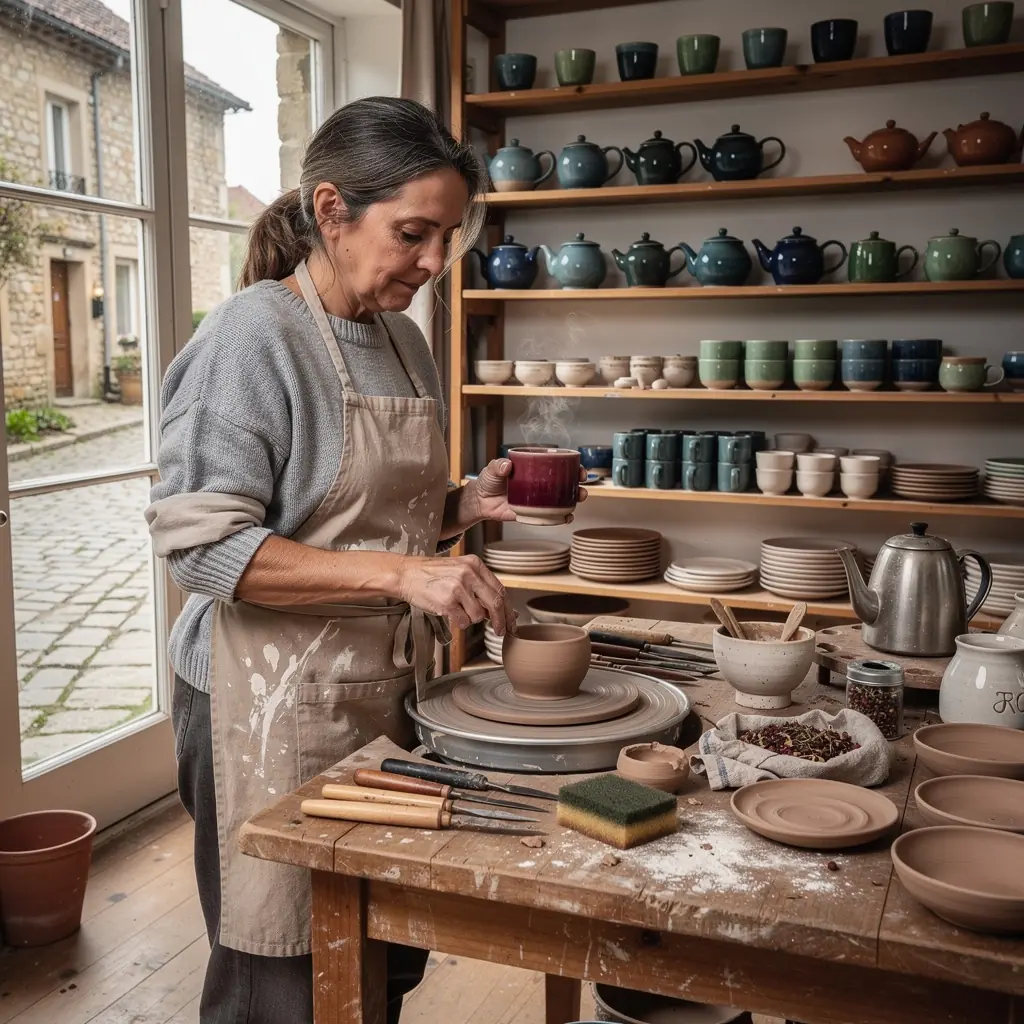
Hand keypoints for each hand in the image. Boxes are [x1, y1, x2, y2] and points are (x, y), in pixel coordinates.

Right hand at [396, 554, 517, 635]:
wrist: (406, 574)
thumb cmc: (432, 574)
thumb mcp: (459, 571)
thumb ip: (480, 586)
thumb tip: (502, 610)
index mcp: (475, 564)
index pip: (500, 590)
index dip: (507, 609)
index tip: (511, 622)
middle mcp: (469, 574)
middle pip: (495, 603)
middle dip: (501, 622)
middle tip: (500, 632)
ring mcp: (458, 587)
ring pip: (478, 615)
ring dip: (471, 619)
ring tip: (458, 610)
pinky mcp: (447, 601)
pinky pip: (463, 621)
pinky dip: (459, 622)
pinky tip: (450, 613)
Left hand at [464, 458, 588, 525]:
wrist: (480, 501)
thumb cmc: (488, 481)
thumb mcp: (492, 469)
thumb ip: (498, 466)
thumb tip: (506, 465)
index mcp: (534, 469)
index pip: (557, 465)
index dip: (571, 466)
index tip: (578, 467)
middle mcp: (540, 484)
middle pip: (564, 483)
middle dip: (578, 484)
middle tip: (582, 485)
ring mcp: (538, 499)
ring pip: (562, 499)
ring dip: (574, 500)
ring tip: (579, 499)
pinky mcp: (533, 513)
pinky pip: (551, 516)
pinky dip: (561, 518)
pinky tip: (567, 517)